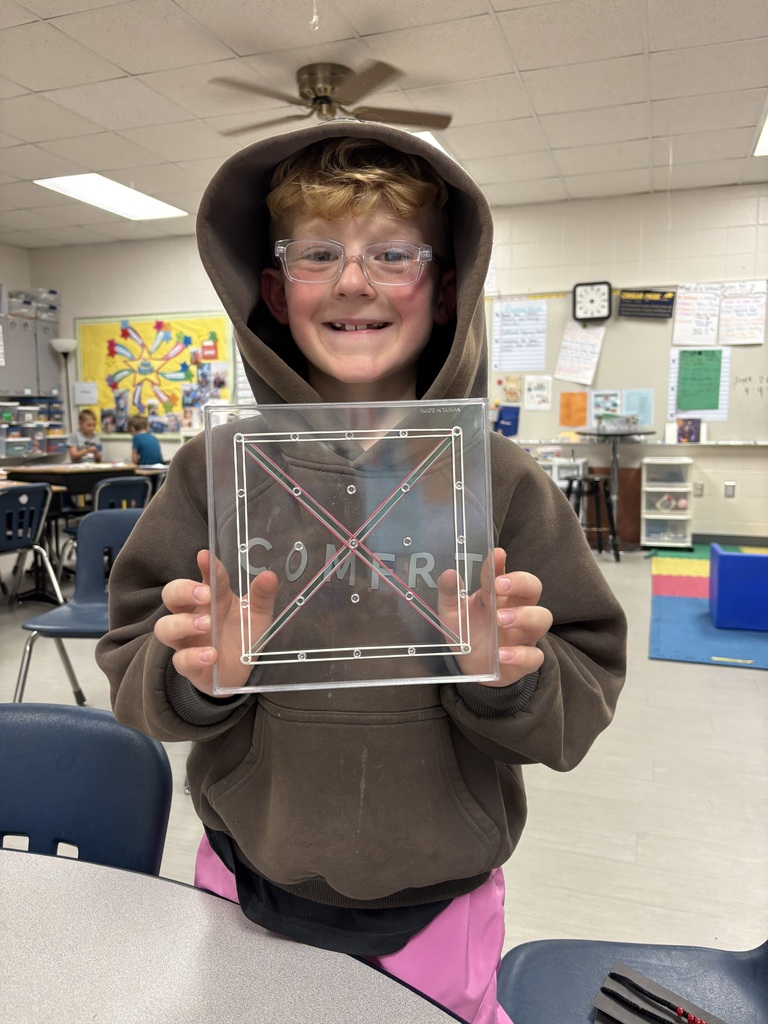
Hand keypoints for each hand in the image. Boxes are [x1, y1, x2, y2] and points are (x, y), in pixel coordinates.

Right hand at [154, 549, 278, 694]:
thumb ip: (262, 596)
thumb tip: (269, 576)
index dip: (205, 566)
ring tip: (206, 624)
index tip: (205, 556)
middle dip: (183, 590)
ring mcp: (186, 640)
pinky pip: (180, 660)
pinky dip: (193, 657)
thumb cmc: (244, 637)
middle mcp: (193, 615)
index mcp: (211, 597)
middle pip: (171, 594)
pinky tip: (211, 655)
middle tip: (205, 594)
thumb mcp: (259, 615)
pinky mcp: (188, 665)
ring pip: (164, 627)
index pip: (205, 577)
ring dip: (183, 623)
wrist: (240, 673)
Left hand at [437, 547, 552, 687]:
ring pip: (542, 617)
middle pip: (533, 588)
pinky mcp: (525, 660)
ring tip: (500, 619)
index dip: (501, 564)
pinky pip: (535, 655)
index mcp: (499, 595)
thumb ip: (449, 594)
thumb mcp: (452, 613)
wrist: (471, 669)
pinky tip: (502, 655)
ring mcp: (524, 634)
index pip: (504, 574)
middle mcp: (517, 610)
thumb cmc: (467, 633)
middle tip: (499, 586)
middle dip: (520, 583)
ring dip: (523, 616)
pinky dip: (521, 654)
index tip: (496, 554)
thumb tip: (448, 574)